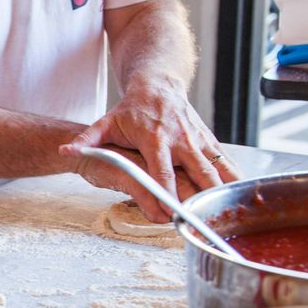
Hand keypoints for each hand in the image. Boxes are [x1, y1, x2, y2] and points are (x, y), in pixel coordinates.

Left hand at [61, 79, 240, 221]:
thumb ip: (87, 140)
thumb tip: (65, 150)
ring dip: (224, 192)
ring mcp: (198, 139)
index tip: (169, 214)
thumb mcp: (106, 122)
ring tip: (228, 216)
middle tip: (203, 223)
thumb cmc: (130, 109)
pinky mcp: (209, 140)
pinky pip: (226, 162)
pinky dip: (235, 180)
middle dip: (201, 197)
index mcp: (155, 138)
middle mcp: (180, 139)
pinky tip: (242, 199)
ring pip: (217, 168)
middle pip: (196, 173)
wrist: (158, 84)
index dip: (167, 193)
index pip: (162, 171)